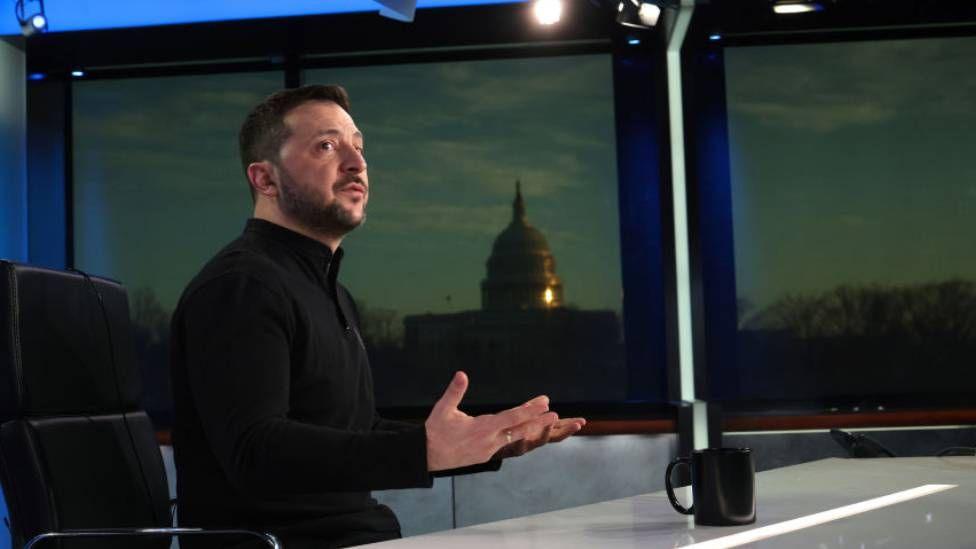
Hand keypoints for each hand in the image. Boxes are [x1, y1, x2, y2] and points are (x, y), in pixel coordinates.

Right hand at [425, 371, 556, 471]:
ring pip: (514, 436)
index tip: (544, 403)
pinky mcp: (485, 456)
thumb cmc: (435, 431)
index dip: (529, 410)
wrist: (428, 456)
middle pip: (518, 428)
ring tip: (543, 419)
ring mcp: (488, 450)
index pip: (511, 417)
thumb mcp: (443, 409)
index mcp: (482, 427)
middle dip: (537, 420)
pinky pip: (504, 443)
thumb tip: (462, 373)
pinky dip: (515, 434)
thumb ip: (455, 391)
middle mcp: (489, 440)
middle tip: (554, 413)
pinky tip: (521, 429)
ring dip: (529, 427)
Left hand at [492, 416, 586, 459]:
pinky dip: (522, 440)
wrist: (486, 446)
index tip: (583, 421)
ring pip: (537, 441)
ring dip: (546, 431)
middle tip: (578, 424)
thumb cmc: (506, 430)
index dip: (570, 425)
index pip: (558, 428)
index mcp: (538, 432)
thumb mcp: (521, 416)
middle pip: (554, 437)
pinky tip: (524, 433)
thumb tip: (546, 399)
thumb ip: (532, 408)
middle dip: (566, 430)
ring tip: (551, 421)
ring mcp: (524, 445)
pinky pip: (518, 445)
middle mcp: (533, 440)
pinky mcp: (511, 448)